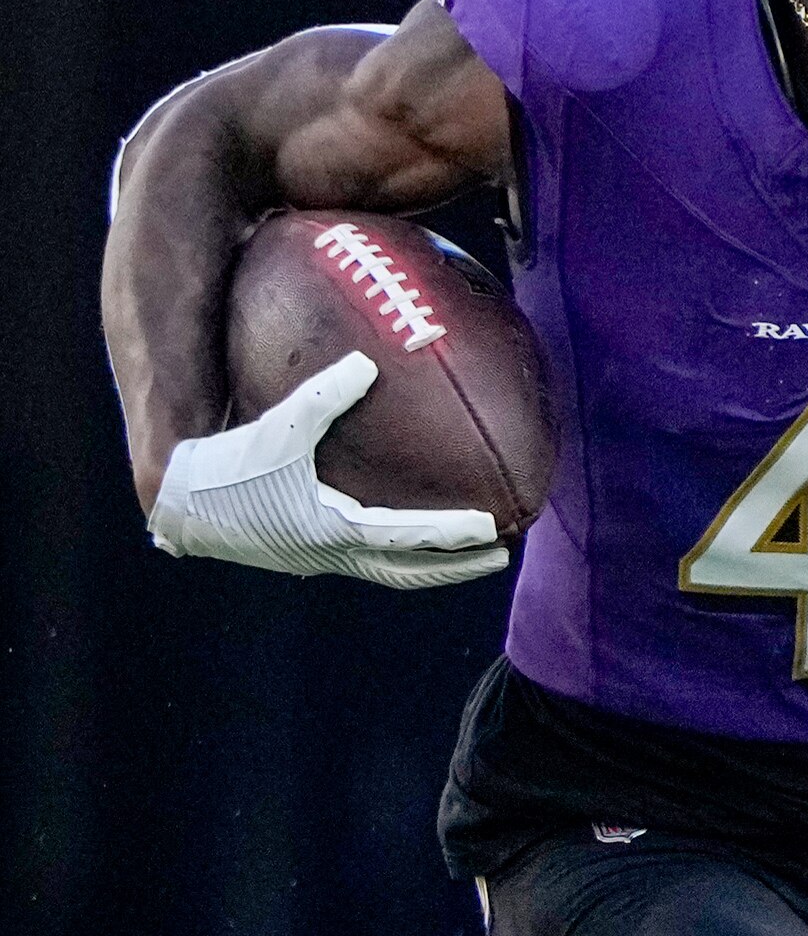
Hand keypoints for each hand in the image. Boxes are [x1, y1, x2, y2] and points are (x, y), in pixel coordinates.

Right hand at [147, 352, 507, 587]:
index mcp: (331, 530)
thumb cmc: (227, 464)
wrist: (178, 501)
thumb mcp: (279, 428)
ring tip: (470, 553)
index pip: (406, 538)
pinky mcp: (305, 552)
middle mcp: (330, 552)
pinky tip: (409, 535)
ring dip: (430, 565)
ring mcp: (317, 557)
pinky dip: (396, 554)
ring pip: (387, 571)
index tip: (493, 528)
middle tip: (503, 553)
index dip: (451, 536)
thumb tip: (368, 364)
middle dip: (457, 566)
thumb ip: (324, 396)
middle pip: (408, 571)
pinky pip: (364, 560)